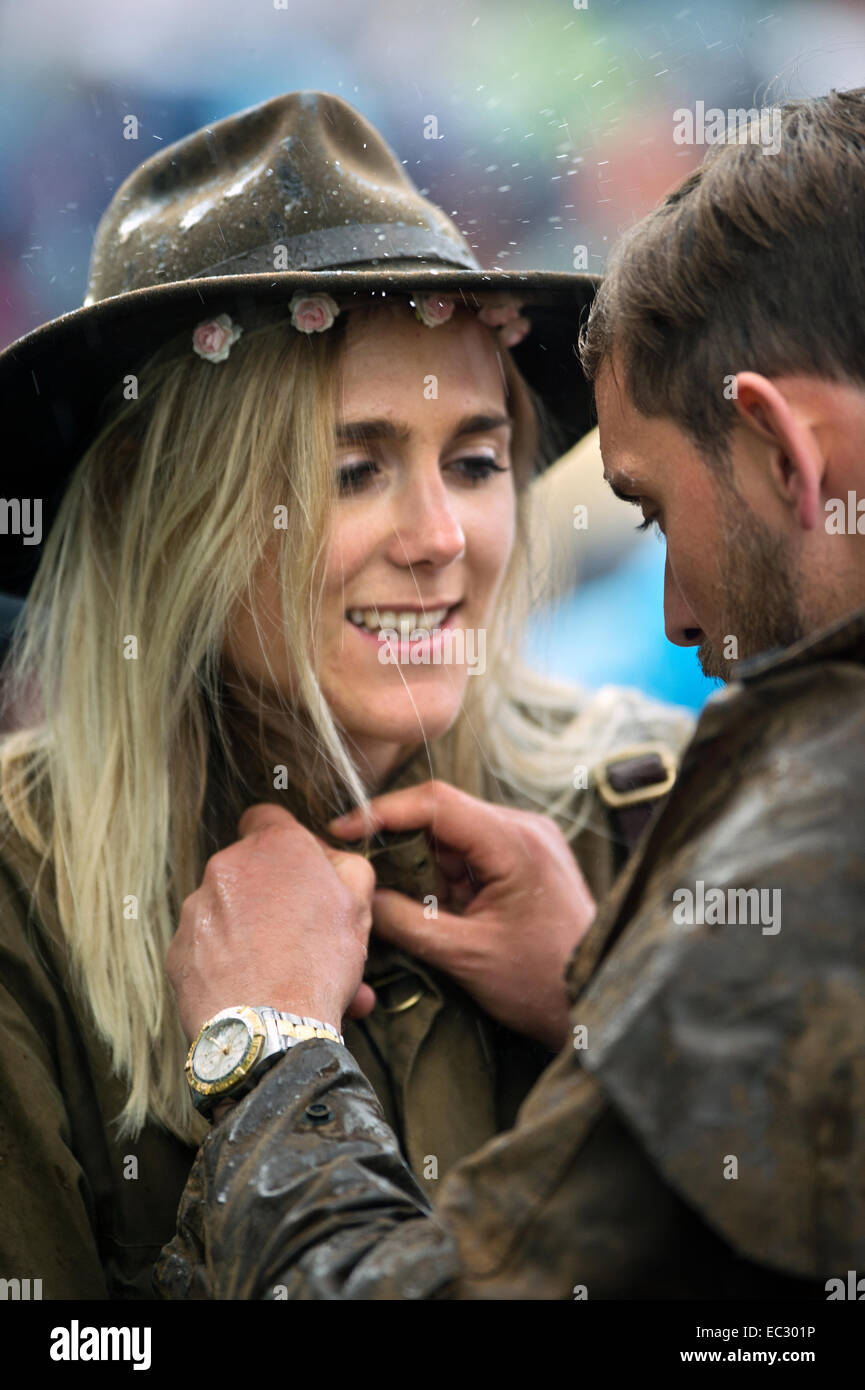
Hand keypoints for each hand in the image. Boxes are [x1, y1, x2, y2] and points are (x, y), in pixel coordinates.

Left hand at [167, 803, 375, 1042]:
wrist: (269, 1029)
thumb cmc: (318, 964)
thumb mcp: (358, 906)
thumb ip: (347, 867)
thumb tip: (332, 861)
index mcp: (275, 846)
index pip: (267, 817)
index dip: (285, 842)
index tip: (297, 871)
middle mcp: (228, 866)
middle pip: (248, 869)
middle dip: (272, 895)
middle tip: (301, 934)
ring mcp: (196, 907)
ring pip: (227, 911)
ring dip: (250, 931)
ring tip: (281, 972)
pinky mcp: (178, 947)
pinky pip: (205, 946)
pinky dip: (224, 961)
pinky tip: (252, 988)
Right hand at [328, 781, 595, 1051]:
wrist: (600, 1000)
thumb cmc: (542, 982)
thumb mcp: (464, 955)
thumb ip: (405, 921)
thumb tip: (362, 896)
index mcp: (514, 841)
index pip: (436, 802)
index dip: (383, 812)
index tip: (343, 830)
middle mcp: (525, 828)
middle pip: (443, 814)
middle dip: (401, 843)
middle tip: (367, 875)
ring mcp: (530, 840)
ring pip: (454, 834)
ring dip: (424, 864)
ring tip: (407, 903)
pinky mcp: (528, 858)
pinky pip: (473, 852)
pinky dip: (446, 875)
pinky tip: (437, 907)